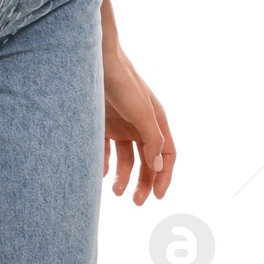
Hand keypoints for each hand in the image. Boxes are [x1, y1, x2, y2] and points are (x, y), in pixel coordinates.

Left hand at [102, 42, 174, 204]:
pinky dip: (103, 164)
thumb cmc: (123, 82)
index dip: (164, 175)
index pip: (167, 154)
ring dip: (123, 176)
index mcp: (156, 121)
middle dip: (144, 181)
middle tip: (137, 202)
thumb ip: (152, 139)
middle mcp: (140, 125)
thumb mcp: (141, 111)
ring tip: (115, 191)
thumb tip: (158, 167)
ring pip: (126, 158)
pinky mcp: (102, 124)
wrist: (96, 61)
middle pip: (147, 160)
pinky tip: (100, 173)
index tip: (157, 196)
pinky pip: (105, 151)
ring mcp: (121, 125)